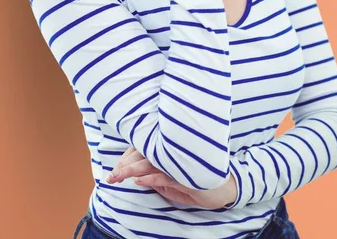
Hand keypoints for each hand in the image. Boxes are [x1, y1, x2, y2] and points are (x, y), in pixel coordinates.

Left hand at [106, 147, 236, 208]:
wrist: (225, 187)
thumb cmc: (197, 182)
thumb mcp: (173, 183)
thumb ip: (157, 179)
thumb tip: (138, 179)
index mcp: (169, 151)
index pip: (143, 150)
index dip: (127, 158)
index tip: (115, 169)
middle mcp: (173, 153)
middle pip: (143, 155)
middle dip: (124, 166)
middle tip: (111, 177)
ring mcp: (180, 163)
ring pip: (152, 163)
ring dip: (133, 171)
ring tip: (119, 177)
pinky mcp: (188, 175)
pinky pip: (167, 176)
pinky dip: (153, 178)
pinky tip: (141, 181)